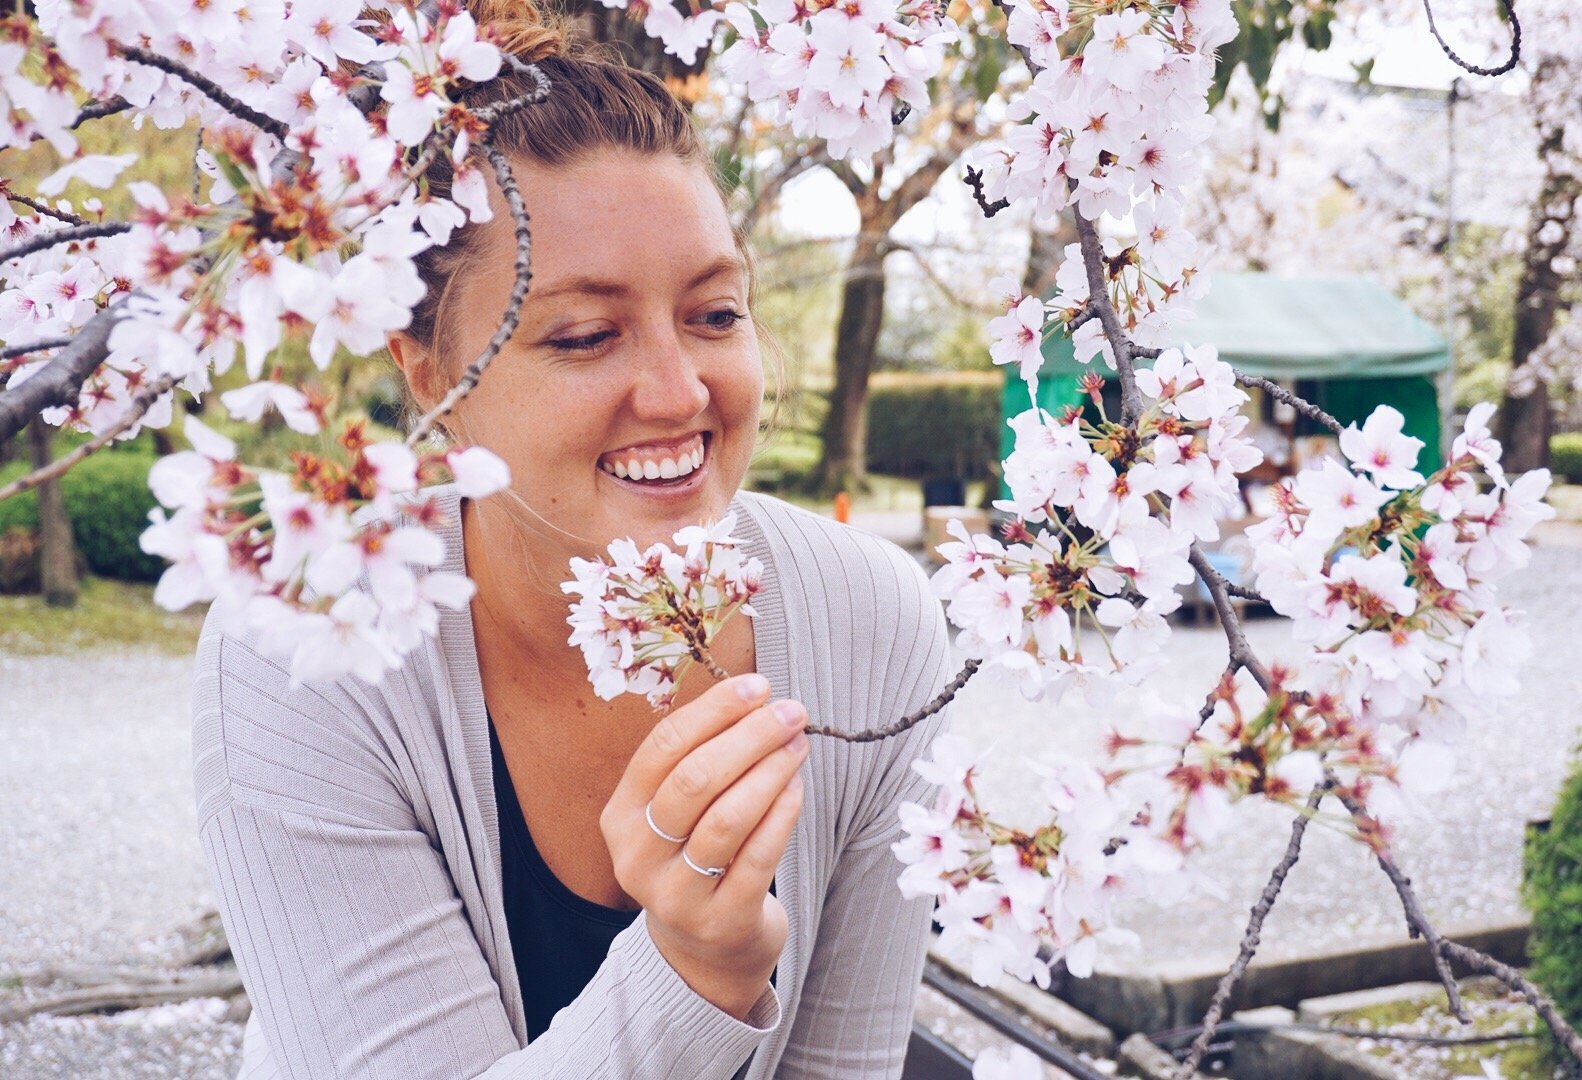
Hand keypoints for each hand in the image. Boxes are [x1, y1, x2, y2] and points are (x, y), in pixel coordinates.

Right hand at [600, 673, 808, 1019]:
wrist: (703, 949)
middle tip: (790, 712)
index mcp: (620, 816)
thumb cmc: (695, 856)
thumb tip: (756, 699)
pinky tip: (797, 788)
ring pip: (727, 819)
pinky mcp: (720, 921)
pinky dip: (781, 815)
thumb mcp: (675, 813)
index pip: (663, 747)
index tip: (758, 685)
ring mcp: (675, 895)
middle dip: (749, 738)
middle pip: (694, 780)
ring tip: (798, 745)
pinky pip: (757, 857)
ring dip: (770, 772)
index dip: (714, 711)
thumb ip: (699, 759)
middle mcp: (637, 856)